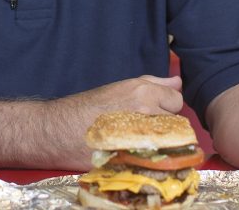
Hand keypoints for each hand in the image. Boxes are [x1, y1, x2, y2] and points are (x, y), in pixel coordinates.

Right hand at [41, 75, 184, 168]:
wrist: (60, 130)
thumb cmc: (88, 107)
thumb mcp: (121, 87)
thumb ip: (153, 83)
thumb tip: (177, 81)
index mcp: (144, 91)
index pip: (176, 100)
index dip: (165, 106)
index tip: (151, 111)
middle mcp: (146, 110)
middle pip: (175, 120)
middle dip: (163, 124)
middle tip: (141, 126)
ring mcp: (141, 134)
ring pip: (168, 138)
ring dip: (158, 139)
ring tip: (135, 139)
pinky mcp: (134, 155)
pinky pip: (156, 157)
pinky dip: (148, 156)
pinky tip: (133, 152)